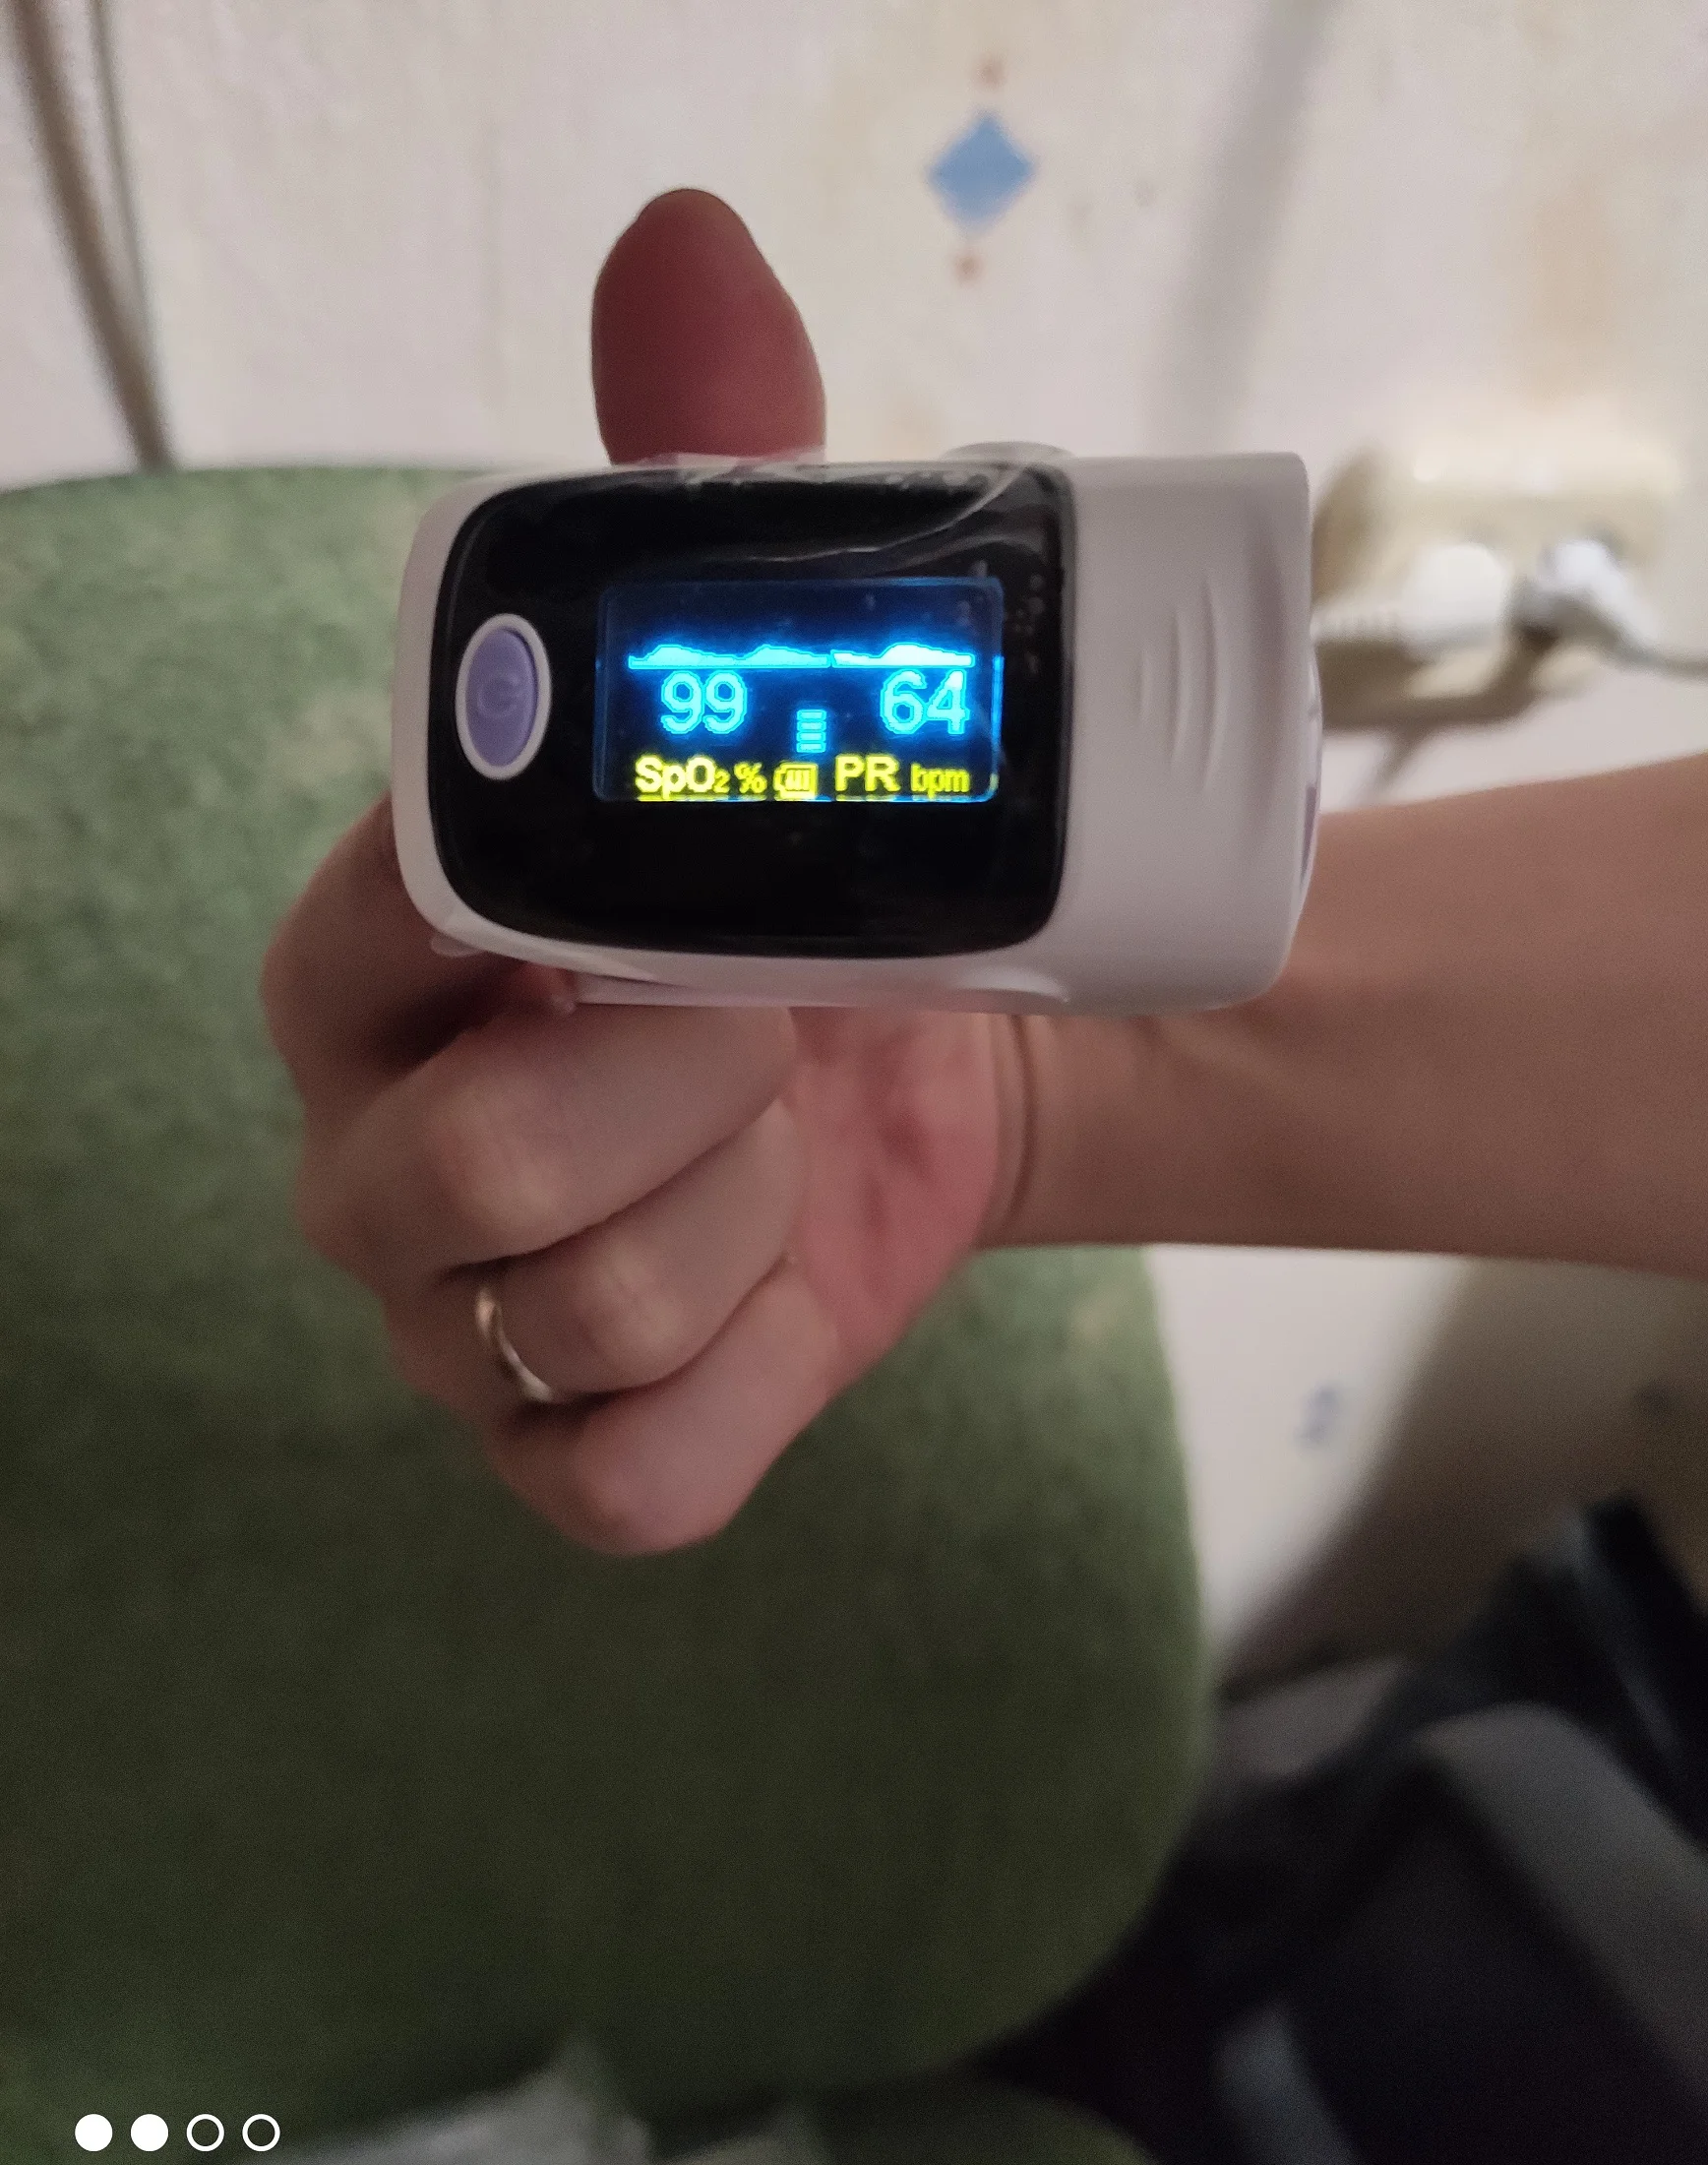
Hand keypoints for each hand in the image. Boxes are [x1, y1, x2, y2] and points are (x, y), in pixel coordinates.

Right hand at [264, 191, 1030, 1553]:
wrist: (928, 1050)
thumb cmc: (808, 872)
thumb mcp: (762, 680)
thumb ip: (707, 473)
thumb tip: (683, 252)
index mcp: (375, 951)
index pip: (381, 936)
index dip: (552, 924)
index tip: (694, 896)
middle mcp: (376, 1144)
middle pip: (462, 1163)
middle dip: (674, 1087)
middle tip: (775, 1017)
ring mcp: (461, 1312)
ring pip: (568, 1312)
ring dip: (740, 1212)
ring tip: (788, 1132)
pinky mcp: (571, 1445)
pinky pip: (620, 1478)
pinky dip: (734, 1386)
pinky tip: (777, 1284)